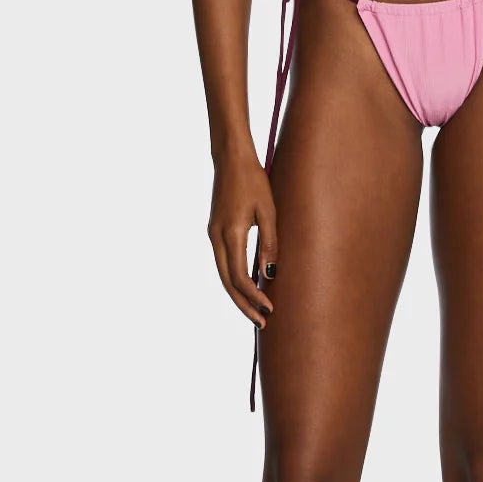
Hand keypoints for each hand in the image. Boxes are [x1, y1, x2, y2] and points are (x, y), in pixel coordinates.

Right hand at [208, 150, 277, 329]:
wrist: (230, 158)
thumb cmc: (253, 180)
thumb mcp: (268, 210)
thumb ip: (269, 242)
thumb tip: (269, 273)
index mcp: (230, 233)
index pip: (240, 277)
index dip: (254, 296)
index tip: (270, 309)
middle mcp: (216, 237)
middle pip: (227, 283)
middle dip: (244, 305)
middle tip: (262, 323)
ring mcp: (213, 235)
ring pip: (223, 275)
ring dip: (238, 295)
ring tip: (255, 311)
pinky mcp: (215, 231)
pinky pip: (223, 263)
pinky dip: (233, 280)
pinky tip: (247, 288)